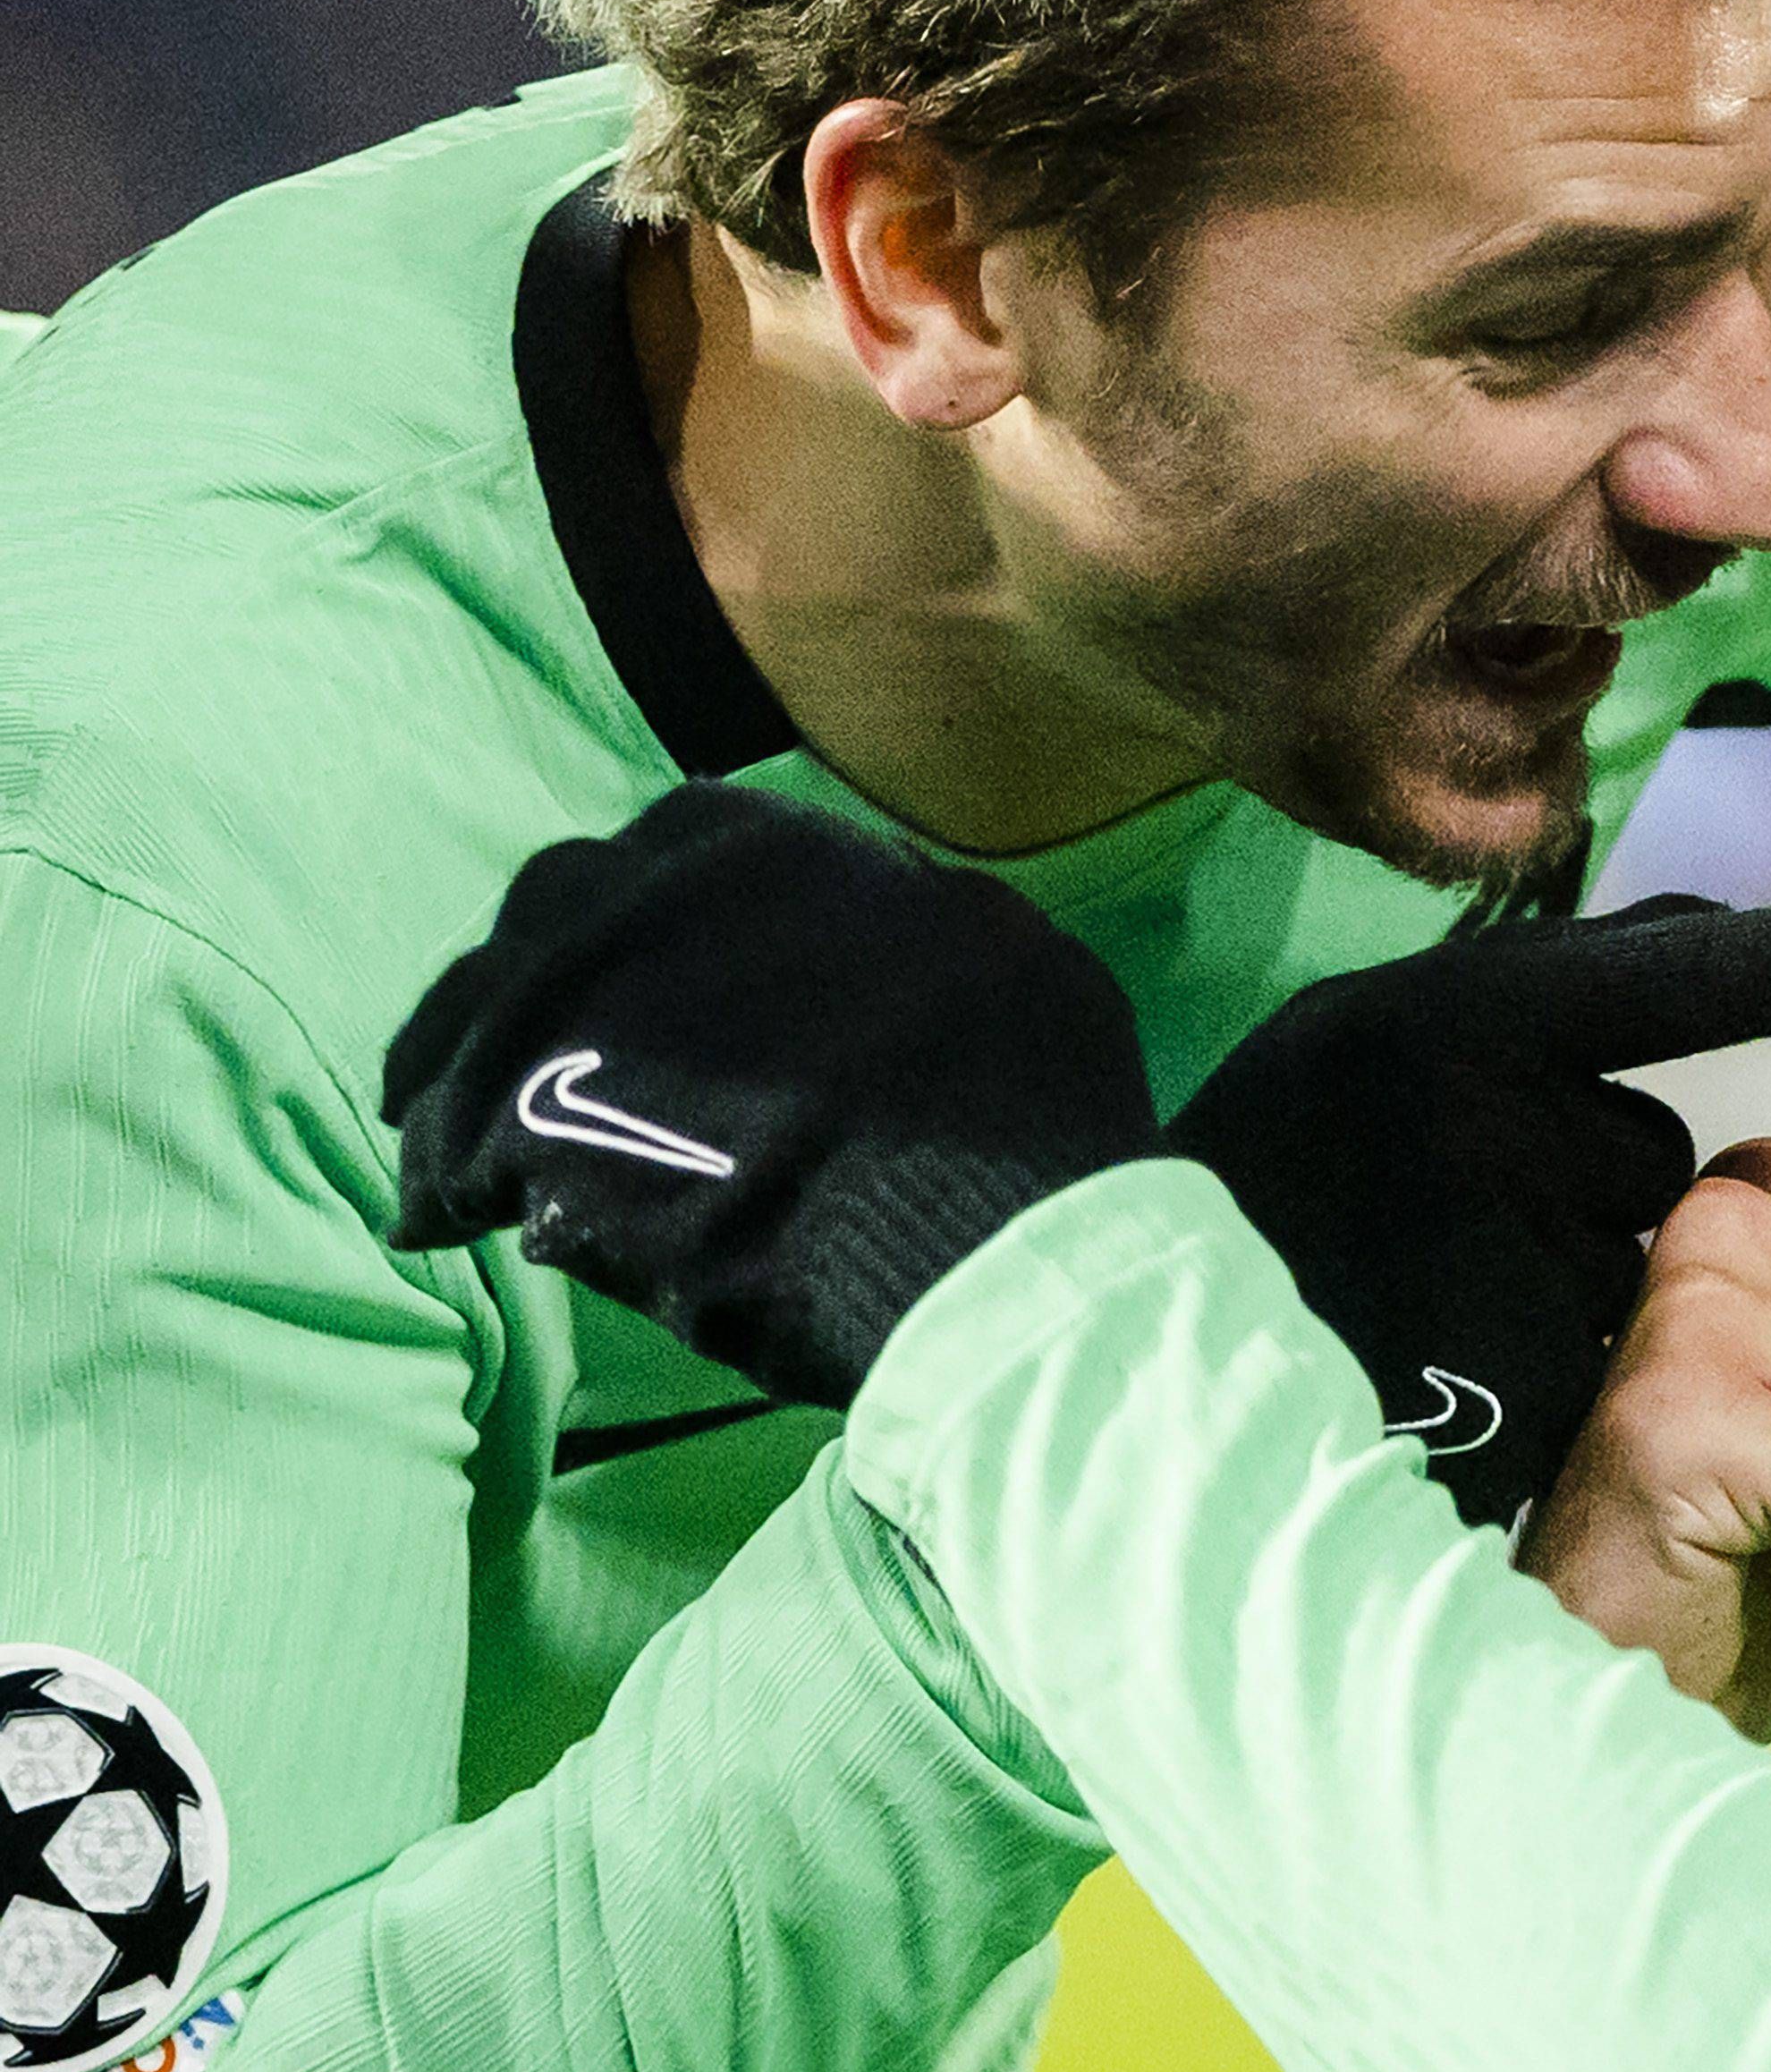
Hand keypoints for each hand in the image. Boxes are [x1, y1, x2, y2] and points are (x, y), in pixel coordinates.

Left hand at [383, 784, 1153, 1406]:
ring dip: (463, 1075)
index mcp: (767, 846)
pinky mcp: (531, 1131)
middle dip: (537, 978)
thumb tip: (873, 915)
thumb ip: (900, 916)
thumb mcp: (993, 946)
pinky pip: (448, 1144)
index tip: (654, 966)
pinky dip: (444, 1179)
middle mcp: (649, 899)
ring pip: (469, 1022)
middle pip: (547, 914)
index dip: (652, 911)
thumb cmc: (1024, 1091)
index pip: (669, 840)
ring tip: (461, 1148)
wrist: (979, 1230)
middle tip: (541, 1052)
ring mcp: (577, 1012)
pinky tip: (450, 1221)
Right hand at [1167, 888, 1770, 1536]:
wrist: (1089, 1306)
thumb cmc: (1279, 1151)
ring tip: (1417, 1297)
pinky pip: (1597, 1388)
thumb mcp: (1400, 1021)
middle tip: (1440, 1209)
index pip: (1683, 981)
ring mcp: (1490, 1273)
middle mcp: (1490, 1130)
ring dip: (1560, 1292)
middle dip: (1579, 1191)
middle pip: (1650, 1165)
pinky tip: (1435, 1378)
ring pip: (1628, 1284)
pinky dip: (1540, 1386)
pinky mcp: (1493, 1403)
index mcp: (1467, 1019)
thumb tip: (1746, 931)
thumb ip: (1574, 988)